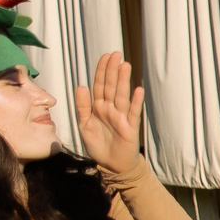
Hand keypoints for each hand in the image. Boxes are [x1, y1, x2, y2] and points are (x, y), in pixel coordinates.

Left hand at [72, 51, 144, 176]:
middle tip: (116, 54)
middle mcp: (110, 109)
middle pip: (111, 87)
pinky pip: (133, 113)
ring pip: (121, 95)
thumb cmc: (98, 144)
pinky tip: (138, 90)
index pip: (100, 85)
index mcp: (98, 107)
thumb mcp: (84, 124)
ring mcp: (121, 117)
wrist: (111, 165)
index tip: (105, 56)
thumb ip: (82, 106)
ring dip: (123, 81)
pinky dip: (136, 102)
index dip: (101, 71)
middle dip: (112, 70)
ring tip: (125, 65)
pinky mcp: (130, 127)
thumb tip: (81, 86)